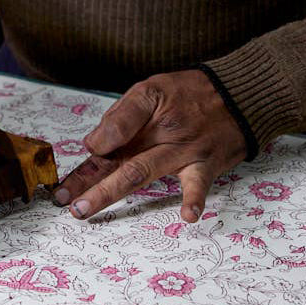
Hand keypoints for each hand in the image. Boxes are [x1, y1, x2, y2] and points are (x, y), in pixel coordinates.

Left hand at [52, 69, 246, 221]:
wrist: (239, 94)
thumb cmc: (192, 93)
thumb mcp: (153, 89)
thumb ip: (122, 117)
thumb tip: (94, 145)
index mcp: (145, 112)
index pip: (111, 132)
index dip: (92, 150)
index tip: (75, 167)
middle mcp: (161, 132)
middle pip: (118, 159)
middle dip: (88, 182)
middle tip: (66, 202)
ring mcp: (183, 150)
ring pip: (142, 172)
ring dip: (113, 192)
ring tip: (88, 209)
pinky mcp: (206, 164)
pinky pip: (199, 184)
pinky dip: (195, 199)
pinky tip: (188, 215)